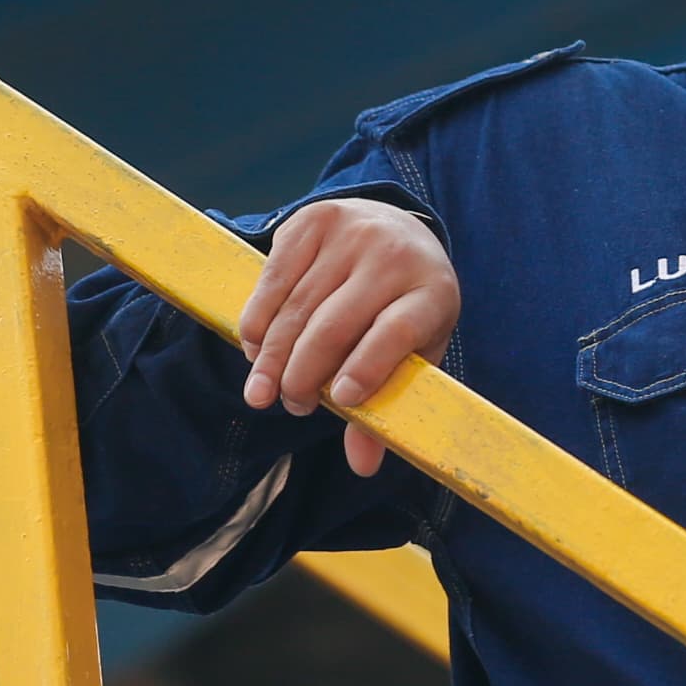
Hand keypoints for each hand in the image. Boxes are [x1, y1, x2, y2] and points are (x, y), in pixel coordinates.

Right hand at [234, 198, 458, 479]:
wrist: (396, 224)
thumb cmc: (404, 304)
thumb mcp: (415, 349)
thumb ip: (389, 400)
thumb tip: (363, 465)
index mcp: (432, 294)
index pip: (396, 332)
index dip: (367, 367)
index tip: (341, 400)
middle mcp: (394, 257)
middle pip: (334, 325)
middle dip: (303, 374)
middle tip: (293, 406)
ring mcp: (352, 234)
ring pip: (297, 306)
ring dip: (272, 357)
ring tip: (264, 393)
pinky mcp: (313, 220)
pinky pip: (274, 279)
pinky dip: (258, 320)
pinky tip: (253, 349)